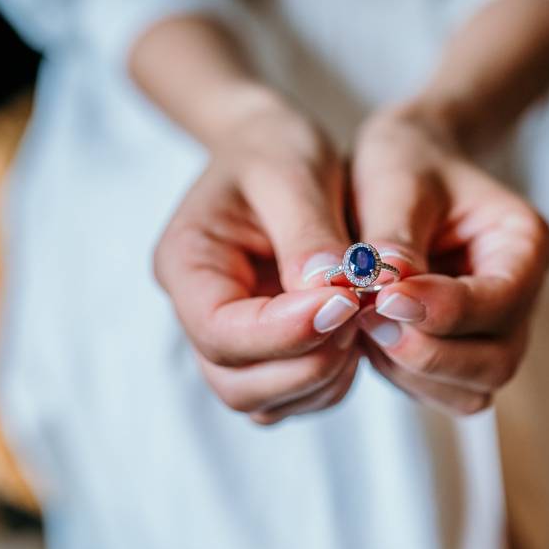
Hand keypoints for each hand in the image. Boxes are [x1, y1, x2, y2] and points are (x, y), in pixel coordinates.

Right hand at [154, 97, 360, 424]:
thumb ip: (308, 236)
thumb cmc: (274, 149)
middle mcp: (199, 312)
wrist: (272, 147)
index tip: (345, 302)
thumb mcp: (293, 171)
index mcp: (187, 263)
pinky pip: (293, 394)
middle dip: (306, 362)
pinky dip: (329, 381)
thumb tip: (326, 297)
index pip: (219, 330)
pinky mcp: (267, 349)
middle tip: (360, 313)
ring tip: (361, 319)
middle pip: (236, 382)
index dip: (284, 332)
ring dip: (321, 378)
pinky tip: (356, 334)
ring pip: (264, 401)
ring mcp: (233, 337)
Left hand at [350, 104, 548, 414]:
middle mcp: (520, 296)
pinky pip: (439, 389)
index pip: (500, 301)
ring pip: (469, 388)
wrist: (405, 164)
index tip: (381, 299)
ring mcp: (493, 330)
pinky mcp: (459, 350)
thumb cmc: (405, 162)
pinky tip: (367, 334)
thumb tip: (388, 294)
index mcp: (524, 243)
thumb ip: (393, 240)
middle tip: (364, 320)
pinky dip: (401, 374)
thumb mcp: (396, 181)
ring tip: (361, 323)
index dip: (442, 310)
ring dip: (410, 370)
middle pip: (496, 362)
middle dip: (427, 353)